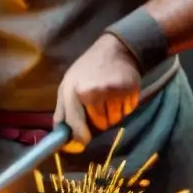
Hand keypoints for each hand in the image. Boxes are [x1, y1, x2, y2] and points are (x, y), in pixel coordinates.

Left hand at [54, 34, 141, 152]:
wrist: (115, 49)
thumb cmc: (86, 69)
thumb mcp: (67, 85)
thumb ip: (63, 112)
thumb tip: (62, 138)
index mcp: (73, 91)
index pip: (76, 125)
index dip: (79, 138)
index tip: (82, 143)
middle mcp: (93, 92)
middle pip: (99, 125)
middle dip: (98, 120)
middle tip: (98, 105)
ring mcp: (113, 92)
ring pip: (114, 120)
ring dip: (112, 114)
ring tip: (109, 97)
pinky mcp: (130, 91)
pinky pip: (127, 112)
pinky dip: (123, 107)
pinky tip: (119, 93)